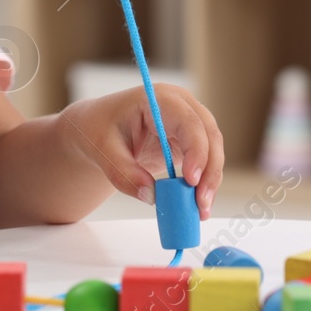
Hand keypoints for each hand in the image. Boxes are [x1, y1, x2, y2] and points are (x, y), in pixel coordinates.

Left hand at [60, 84, 224, 219]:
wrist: (97, 129)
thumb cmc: (98, 129)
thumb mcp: (103, 150)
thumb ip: (124, 172)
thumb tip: (150, 195)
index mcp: (159, 99)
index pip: (188, 121)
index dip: (196, 149)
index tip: (191, 180)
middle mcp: (181, 107)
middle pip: (209, 135)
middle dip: (209, 171)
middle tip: (201, 203)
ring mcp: (188, 123)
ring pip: (213, 150)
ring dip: (211, 181)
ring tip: (201, 210)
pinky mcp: (189, 141)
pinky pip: (206, 161)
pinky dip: (204, 183)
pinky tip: (198, 205)